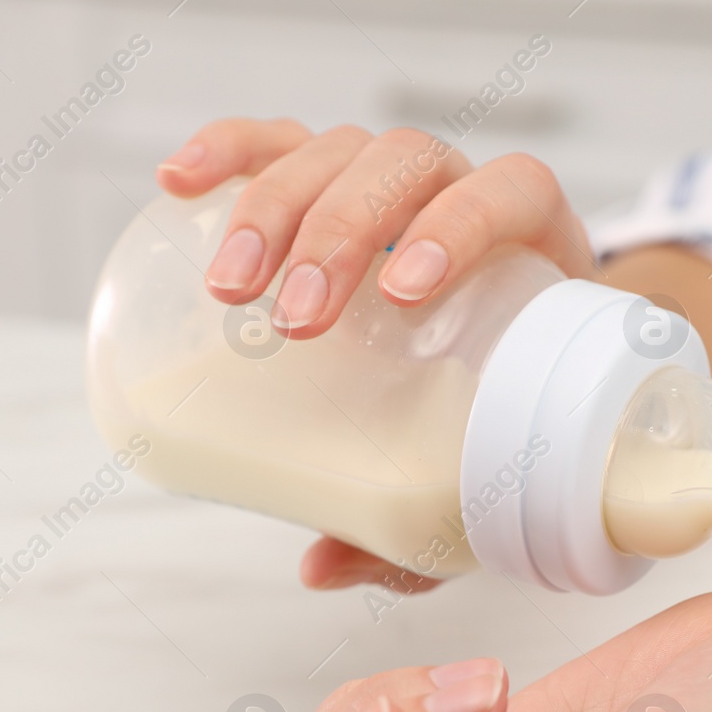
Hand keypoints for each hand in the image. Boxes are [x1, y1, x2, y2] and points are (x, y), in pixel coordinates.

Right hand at [156, 119, 597, 593]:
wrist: (510, 373)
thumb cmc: (499, 418)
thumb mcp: (481, 469)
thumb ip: (419, 524)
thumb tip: (321, 567)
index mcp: (534, 249)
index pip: (511, 193)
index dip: (461, 223)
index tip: (406, 293)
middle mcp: (463, 196)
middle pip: (405, 167)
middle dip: (342, 232)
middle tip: (296, 321)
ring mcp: (390, 185)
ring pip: (336, 150)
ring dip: (276, 204)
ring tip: (231, 287)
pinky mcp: (329, 184)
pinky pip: (277, 144)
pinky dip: (229, 152)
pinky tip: (178, 182)